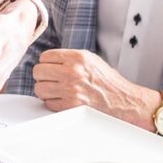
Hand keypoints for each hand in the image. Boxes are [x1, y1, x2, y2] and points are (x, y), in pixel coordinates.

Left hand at [32, 49, 157, 127]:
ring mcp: (71, 90)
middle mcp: (72, 72)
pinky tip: (62, 99)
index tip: (49, 67)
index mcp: (77, 58)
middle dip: (42, 76)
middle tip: (49, 79)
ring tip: (54, 90)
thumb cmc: (109, 82)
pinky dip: (53, 102)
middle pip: (38, 72)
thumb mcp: (90, 60)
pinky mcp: (70, 106)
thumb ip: (69, 58)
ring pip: (39, 89)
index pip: (45, 57)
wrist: (123, 100)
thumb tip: (49, 60)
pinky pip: (48, 103)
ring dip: (45, 90)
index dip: (45, 63)